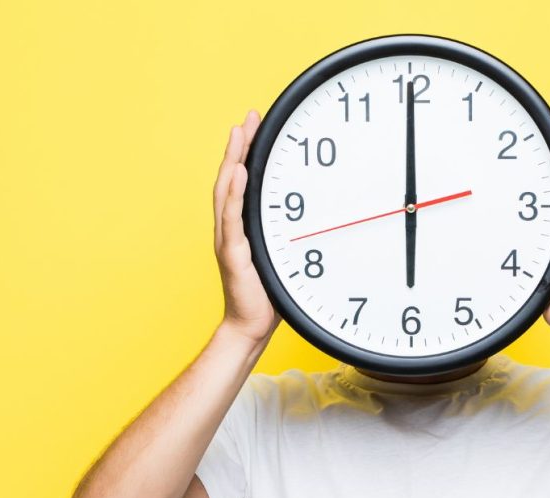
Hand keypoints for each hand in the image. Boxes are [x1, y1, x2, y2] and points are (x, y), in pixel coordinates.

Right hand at [214, 111, 279, 344]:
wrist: (252, 326)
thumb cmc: (271, 295)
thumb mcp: (286, 257)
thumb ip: (293, 234)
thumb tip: (324, 216)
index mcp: (244, 226)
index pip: (243, 181)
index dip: (246, 152)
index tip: (256, 125)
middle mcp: (232, 228)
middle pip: (231, 178)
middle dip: (239, 146)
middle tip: (249, 118)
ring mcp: (229, 239)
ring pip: (226, 192)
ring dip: (233, 161)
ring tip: (239, 135)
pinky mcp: (232, 254)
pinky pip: (232, 219)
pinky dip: (234, 194)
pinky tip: (239, 173)